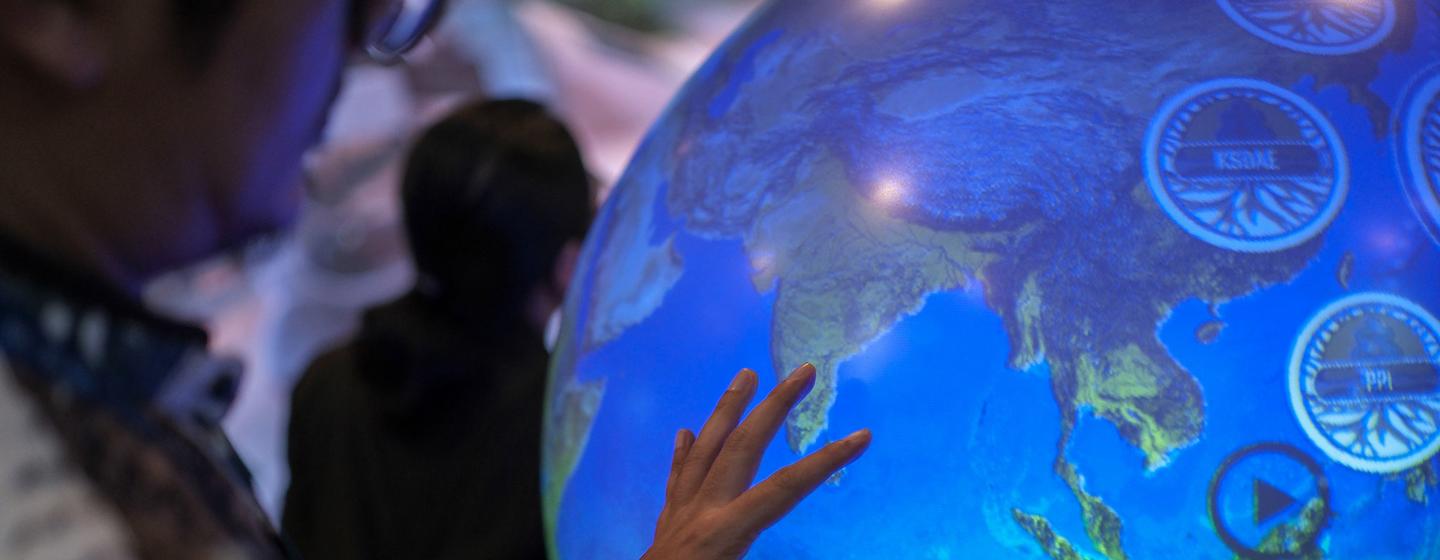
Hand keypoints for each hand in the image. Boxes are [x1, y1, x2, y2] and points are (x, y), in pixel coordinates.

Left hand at [641, 363, 871, 559]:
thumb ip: (768, 558)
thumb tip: (797, 519)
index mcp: (727, 533)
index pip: (787, 488)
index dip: (827, 461)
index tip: (862, 436)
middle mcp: (703, 512)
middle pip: (745, 446)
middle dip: (776, 405)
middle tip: (803, 370)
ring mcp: (681, 513)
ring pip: (705, 447)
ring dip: (728, 408)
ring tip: (745, 374)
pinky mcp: (666, 524)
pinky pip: (675, 478)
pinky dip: (682, 452)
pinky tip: (685, 431)